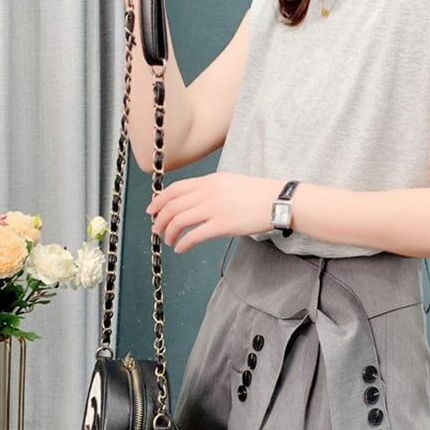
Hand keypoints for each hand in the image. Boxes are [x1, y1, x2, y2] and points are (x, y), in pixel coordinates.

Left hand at [145, 173, 286, 252]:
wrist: (277, 201)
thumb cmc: (258, 194)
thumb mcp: (230, 182)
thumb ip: (210, 189)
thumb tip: (194, 201)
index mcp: (209, 181)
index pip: (175, 189)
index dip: (159, 201)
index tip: (151, 210)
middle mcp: (208, 192)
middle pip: (173, 206)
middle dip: (160, 219)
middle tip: (157, 229)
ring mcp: (214, 209)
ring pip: (179, 221)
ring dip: (169, 232)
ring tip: (168, 240)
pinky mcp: (221, 225)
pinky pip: (193, 236)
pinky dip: (182, 243)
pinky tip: (180, 248)